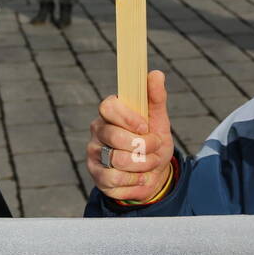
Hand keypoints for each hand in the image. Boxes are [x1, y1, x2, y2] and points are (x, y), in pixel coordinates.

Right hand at [87, 70, 173, 202]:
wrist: (155, 173)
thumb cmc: (153, 141)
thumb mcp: (159, 119)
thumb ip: (156, 97)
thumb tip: (156, 74)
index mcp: (110, 112)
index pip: (108, 106)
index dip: (128, 118)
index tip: (145, 127)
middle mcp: (98, 130)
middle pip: (113, 136)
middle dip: (143, 146)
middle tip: (155, 147)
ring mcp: (94, 153)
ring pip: (117, 160)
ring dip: (142, 164)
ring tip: (149, 163)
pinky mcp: (97, 176)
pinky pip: (114, 179)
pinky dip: (134, 180)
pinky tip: (140, 177)